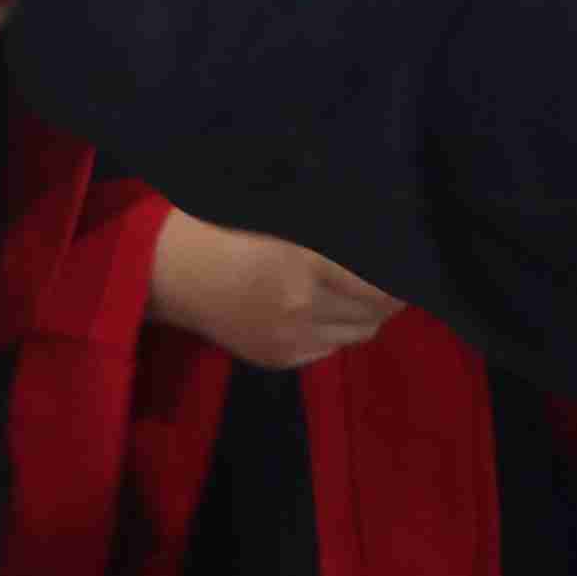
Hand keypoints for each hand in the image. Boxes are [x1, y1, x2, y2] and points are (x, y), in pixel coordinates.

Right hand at [145, 215, 396, 371]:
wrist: (167, 270)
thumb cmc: (220, 225)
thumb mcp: (279, 217)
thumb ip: (326, 232)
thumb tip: (377, 236)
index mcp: (303, 261)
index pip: (378, 284)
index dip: (402, 278)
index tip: (410, 263)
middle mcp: (302, 305)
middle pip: (375, 313)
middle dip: (390, 297)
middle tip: (393, 277)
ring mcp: (289, 338)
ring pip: (357, 334)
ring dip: (367, 315)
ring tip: (365, 293)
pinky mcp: (277, 358)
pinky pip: (328, 349)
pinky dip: (337, 330)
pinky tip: (328, 310)